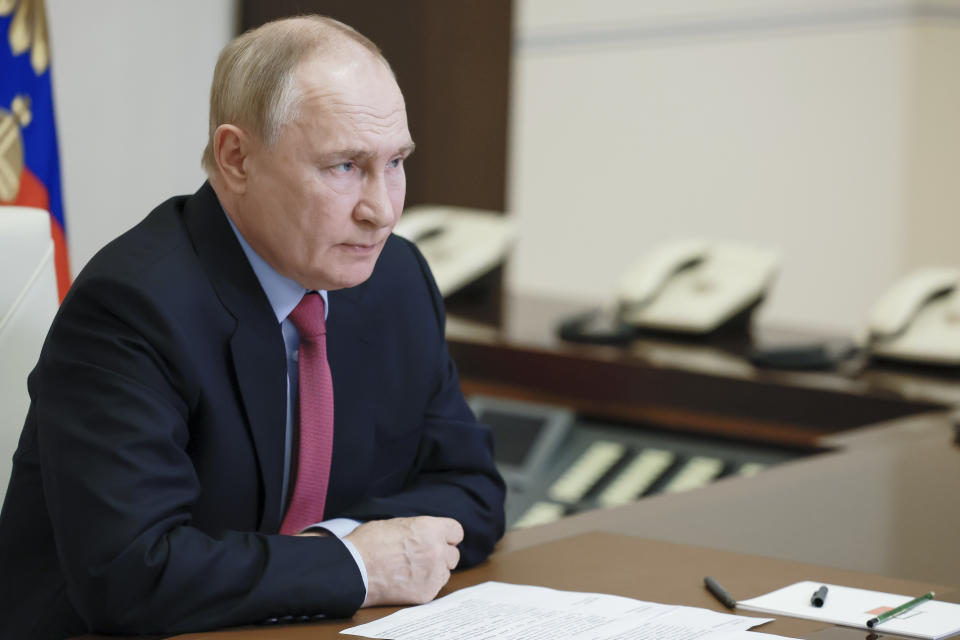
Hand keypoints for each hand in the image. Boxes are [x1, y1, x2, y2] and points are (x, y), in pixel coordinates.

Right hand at [345, 516, 462, 606]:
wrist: (354, 569)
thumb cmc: (369, 543)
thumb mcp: (396, 524)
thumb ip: (418, 529)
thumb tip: (423, 534)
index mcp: (431, 528)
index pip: (456, 532)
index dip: (447, 536)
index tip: (440, 541)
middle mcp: (437, 550)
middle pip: (453, 555)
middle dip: (441, 556)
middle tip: (423, 558)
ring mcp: (433, 573)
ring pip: (445, 573)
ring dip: (434, 572)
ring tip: (412, 571)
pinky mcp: (426, 593)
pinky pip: (434, 588)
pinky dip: (424, 586)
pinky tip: (406, 582)